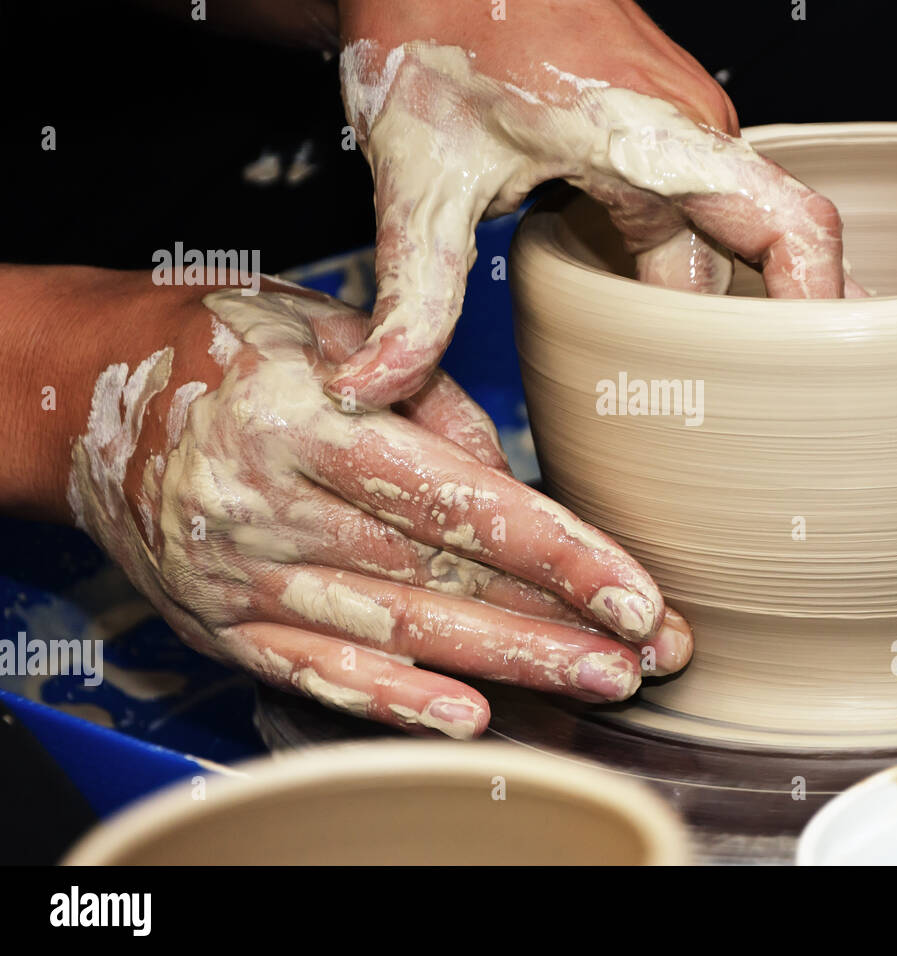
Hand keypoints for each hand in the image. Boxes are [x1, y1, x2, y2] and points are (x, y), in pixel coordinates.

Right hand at [66, 281, 691, 736]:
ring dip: (505, 665)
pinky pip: (314, 671)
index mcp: (305, 420)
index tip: (635, 593)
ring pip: (396, 631)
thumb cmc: (232, 350)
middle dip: (555, 623)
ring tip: (597, 684)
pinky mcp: (220, 621)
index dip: (556, 552)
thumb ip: (432, 406)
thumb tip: (512, 487)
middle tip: (648, 657)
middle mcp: (269, 504)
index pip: (457, 499)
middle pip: (439, 576)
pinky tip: (468, 719)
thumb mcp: (334, 334)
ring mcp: (240, 574)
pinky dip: (393, 700)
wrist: (92, 398)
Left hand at [326, 0, 853, 408]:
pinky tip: (624, 322)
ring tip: (663, 394)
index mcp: (659, 134)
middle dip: (736, 346)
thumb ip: (414, 293)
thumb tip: (379, 385)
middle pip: (752, 263)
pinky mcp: (652, 131)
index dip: (820, 309)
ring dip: (687, 314)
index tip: (820, 378)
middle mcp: (689, 129)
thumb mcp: (421, 171)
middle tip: (705, 428)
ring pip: (710, 247)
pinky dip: (660, 276)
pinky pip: (682, 220)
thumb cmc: (437, 5)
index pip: (790, 227)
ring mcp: (676, 127)